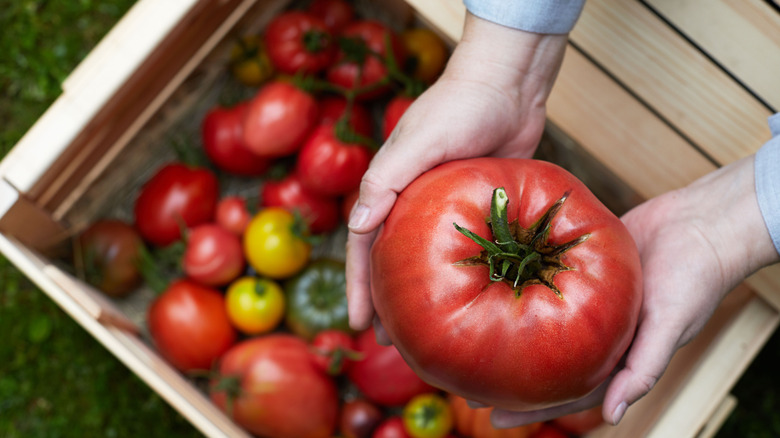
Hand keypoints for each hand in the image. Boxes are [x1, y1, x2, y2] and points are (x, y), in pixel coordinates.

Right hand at [346, 13, 568, 329]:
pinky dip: (456, 275)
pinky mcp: (474, 205)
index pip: (364, 246)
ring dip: (421, 294)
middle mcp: (410, 200)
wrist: (507, 84)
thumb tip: (357, 224)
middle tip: (392, 344)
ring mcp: (443, 205)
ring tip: (424, 332)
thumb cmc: (461, 105)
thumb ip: (388, 178)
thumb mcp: (421, 139)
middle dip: (387, 302)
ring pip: (424, 259)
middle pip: (392, 260)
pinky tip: (468, 298)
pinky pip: (460, 249)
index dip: (360, 287)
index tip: (360, 325)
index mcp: (389, 187)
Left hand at [488, 155, 778, 426]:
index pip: (568, 390)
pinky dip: (522, 287)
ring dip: (508, 329)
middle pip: (546, 359)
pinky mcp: (580, 265)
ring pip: (541, 320)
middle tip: (468, 384)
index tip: (496, 419)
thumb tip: (613, 416)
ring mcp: (588, 299)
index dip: (534, 407)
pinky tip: (493, 287)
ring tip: (471, 338)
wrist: (701, 224)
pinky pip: (546, 279)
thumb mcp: (672, 326)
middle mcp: (598, 331)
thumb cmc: (694, 280)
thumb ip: (644, 369)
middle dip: (510, 374)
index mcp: (616, 355)